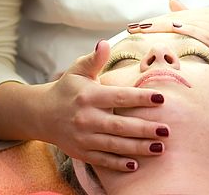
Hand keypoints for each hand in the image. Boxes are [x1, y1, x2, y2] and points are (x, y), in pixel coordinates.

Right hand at [38, 40, 169, 170]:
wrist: (41, 114)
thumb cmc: (67, 88)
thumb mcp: (78, 70)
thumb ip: (94, 59)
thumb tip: (104, 43)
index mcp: (89, 96)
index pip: (120, 97)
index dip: (141, 98)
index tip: (162, 98)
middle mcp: (86, 118)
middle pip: (120, 125)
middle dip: (145, 129)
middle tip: (167, 130)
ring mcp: (83, 138)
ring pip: (114, 145)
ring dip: (138, 148)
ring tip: (160, 148)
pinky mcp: (81, 152)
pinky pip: (102, 160)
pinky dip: (118, 164)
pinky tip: (135, 165)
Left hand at [127, 0, 208, 105]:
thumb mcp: (204, 42)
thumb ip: (189, 21)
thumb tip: (171, 0)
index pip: (178, 16)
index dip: (156, 20)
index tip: (134, 26)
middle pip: (181, 19)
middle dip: (156, 23)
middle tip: (133, 28)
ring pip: (190, 24)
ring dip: (165, 26)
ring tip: (144, 30)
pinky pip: (204, 35)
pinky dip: (188, 31)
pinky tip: (172, 29)